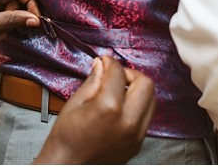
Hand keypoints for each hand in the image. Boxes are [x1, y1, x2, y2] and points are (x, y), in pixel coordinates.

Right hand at [35, 56, 155, 164]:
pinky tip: (119, 106)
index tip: (104, 61)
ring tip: (117, 90)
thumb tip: (101, 65)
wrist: (69, 165)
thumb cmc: (67, 136)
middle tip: (114, 75)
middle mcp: (129, 122)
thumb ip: (93, 81)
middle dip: (130, 74)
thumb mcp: (75, 103)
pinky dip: (136, 105)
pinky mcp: (138, 143)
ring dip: (136, 90)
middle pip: (146, 84)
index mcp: (109, 108)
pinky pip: (146, 117)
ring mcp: (136, 135)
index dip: (110, 62)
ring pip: (151, 100)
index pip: (119, 73)